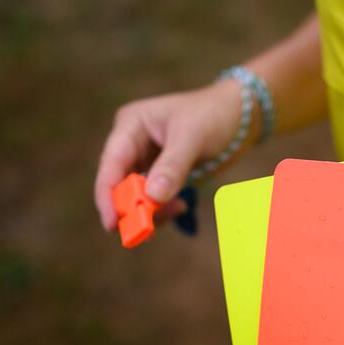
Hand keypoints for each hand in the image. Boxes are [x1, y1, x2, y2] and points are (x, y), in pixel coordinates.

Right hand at [94, 80, 243, 230]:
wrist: (236, 114)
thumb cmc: (212, 115)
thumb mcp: (192, 138)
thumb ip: (172, 167)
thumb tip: (151, 198)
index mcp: (130, 125)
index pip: (110, 165)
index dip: (108, 196)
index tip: (113, 223)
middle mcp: (130, 142)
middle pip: (119, 184)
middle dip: (132, 207)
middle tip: (147, 230)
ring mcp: (143, 158)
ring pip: (135, 195)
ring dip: (151, 210)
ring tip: (179, 207)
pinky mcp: (158, 172)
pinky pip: (152, 197)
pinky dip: (162, 207)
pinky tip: (181, 205)